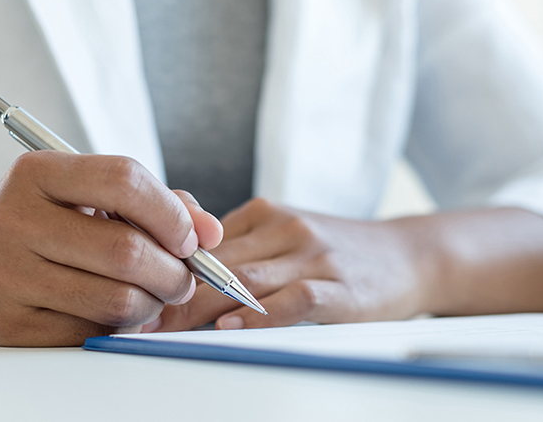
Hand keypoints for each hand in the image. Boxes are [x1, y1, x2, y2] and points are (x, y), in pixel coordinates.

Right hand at [0, 152, 221, 345]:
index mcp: (36, 172)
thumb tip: (210, 233)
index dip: (171, 213)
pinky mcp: (9, 324)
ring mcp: (6, 274)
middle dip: (175, 271)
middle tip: (183, 277)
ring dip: (154, 303)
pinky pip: (94, 333)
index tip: (191, 238)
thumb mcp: (92, 197)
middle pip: (126, 250)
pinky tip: (117, 311)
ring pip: (117, 300)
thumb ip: (158, 204)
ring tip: (154, 294)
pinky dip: (121, 327)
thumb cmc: (50, 226)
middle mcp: (13, 219)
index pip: (123, 180)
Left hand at [150, 198, 425, 331]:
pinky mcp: (338, 284)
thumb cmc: (338, 250)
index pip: (203, 244)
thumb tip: (184, 271)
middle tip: (136, 319)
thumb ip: (242, 247)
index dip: (164, 268)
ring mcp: (312, 253)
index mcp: (264, 213)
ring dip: (199, 306)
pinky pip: (293, 298)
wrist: (409, 254)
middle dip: (172, 294)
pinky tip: (231, 327)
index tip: (133, 293)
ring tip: (165, 329)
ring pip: (244, 279)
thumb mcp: (286, 233)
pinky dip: (259, 314)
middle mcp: (284, 227)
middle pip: (216, 263)